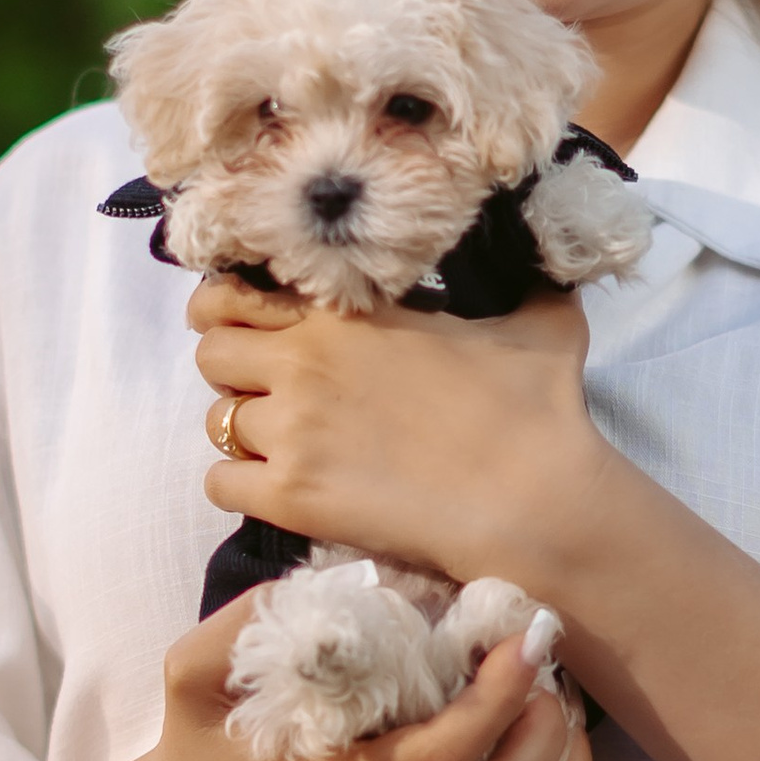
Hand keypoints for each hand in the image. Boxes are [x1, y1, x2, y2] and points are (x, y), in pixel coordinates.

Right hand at [132, 591, 591, 760]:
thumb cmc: (201, 741)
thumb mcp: (191, 671)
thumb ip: (246, 619)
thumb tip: (344, 580)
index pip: (443, 754)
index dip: (500, 695)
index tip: (524, 637)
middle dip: (544, 728)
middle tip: (549, 664)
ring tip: (556, 702)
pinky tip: (538, 746)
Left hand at [188, 275, 611, 589]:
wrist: (534, 499)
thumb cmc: (538, 410)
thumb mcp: (540, 323)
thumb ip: (527, 285)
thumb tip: (548, 261)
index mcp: (345, 313)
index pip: (235, 295)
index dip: (228, 310)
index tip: (244, 326)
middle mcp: (304, 362)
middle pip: (210, 355)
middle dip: (234, 371)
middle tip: (270, 391)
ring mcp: (292, 431)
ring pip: (216, 422)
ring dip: (245, 433)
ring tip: (286, 446)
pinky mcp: (290, 496)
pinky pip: (219, 485)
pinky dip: (242, 487)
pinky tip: (281, 488)